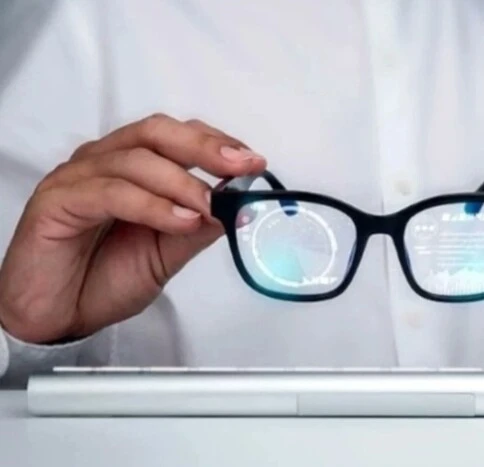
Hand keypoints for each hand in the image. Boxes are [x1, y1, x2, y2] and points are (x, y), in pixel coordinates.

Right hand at [0, 114, 265, 343]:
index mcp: (130, 168)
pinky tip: (179, 220)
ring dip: (181, 182)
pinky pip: (110, 192)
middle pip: (156, 132)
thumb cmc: (101, 279)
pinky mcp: (56, 201)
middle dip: (204, 147)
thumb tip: (239, 205)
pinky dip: (151, 204)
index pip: (176, 136)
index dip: (215, 142)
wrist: (55, 317)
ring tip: (209, 208)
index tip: (253, 162)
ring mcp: (77, 178)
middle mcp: (103, 163)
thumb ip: (198, 226)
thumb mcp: (167, 252)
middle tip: (241, 167)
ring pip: (135, 160)